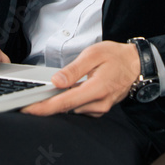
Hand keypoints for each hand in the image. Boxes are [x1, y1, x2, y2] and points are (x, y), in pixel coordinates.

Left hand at [20, 41, 139, 117]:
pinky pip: (80, 108)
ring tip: (55, 89)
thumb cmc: (116, 56)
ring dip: (60, 101)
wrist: (136, 64)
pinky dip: (71, 101)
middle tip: (31, 99)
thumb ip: (74, 69)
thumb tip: (56, 82)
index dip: (43, 107)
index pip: (64, 102)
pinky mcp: (100, 109)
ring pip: (72, 109)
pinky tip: (71, 91)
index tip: (27, 109)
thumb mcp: (93, 54)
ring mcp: (101, 108)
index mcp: (97, 88)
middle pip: (66, 108)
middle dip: (47, 104)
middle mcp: (99, 103)